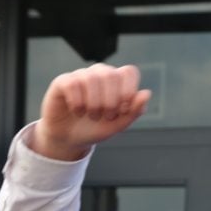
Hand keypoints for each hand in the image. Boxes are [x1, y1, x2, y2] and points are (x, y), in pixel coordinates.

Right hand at [30, 63, 150, 160]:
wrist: (70, 138)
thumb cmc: (96, 128)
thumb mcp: (118, 125)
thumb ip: (134, 111)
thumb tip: (147, 93)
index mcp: (117, 81)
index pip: (129, 72)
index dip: (128, 90)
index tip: (123, 109)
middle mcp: (100, 74)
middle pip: (111, 75)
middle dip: (112, 101)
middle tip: (107, 116)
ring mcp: (81, 75)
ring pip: (92, 78)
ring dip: (94, 104)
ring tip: (92, 116)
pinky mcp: (63, 81)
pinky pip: (73, 84)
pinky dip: (77, 102)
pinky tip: (77, 111)